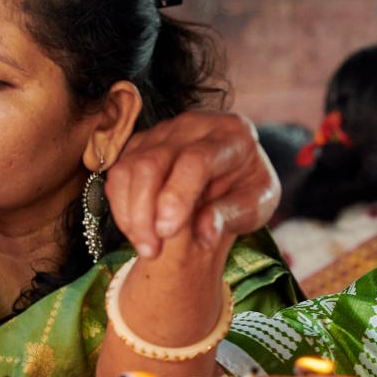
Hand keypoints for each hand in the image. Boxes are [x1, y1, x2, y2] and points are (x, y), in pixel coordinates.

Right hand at [106, 111, 279, 258]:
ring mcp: (164, 131)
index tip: (167, 232)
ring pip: (129, 168)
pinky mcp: (141, 143)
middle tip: (152, 251)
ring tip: (147, 247)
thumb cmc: (248, 190)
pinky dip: (122, 207)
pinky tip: (138, 232)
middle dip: (145, 212)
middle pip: (153, 162)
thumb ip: (232, 215)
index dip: (178, 196)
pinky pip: (118, 174)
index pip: (196, 160)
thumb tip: (205, 232)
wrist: (235, 174)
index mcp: (233, 134)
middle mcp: (195, 125)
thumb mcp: (258, 204)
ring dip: (130, 213)